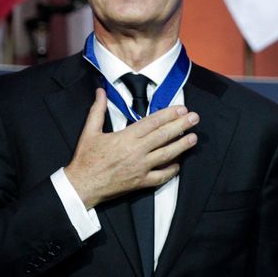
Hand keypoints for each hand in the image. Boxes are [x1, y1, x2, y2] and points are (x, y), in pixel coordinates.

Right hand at [64, 89, 198, 207]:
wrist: (82, 186)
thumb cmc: (86, 159)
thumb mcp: (89, 132)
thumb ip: (97, 110)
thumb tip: (100, 91)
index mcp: (126, 137)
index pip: (152, 122)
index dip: (169, 114)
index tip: (182, 109)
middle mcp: (136, 152)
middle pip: (164, 136)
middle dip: (181, 125)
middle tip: (195, 118)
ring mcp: (141, 168)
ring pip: (167, 155)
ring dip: (182, 146)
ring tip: (194, 138)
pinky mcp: (141, 182)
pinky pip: (161, 176)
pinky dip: (171, 170)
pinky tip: (178, 163)